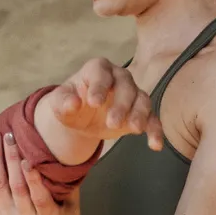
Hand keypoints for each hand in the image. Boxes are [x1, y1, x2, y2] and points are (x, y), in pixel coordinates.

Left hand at [42, 56, 161, 153]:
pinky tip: (155, 145)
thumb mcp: (60, 102)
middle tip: (111, 123)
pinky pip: (152, 119)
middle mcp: (119, 78)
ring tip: (134, 130)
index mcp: (98, 69)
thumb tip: (72, 104)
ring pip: (142, 100)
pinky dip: (155, 131)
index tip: (94, 103)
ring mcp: (132, 94)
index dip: (99, 86)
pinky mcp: (140, 113)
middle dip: (121, 104)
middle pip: (126, 86)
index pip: (101, 73)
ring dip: (140, 114)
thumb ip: (63, 101)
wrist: (81, 118)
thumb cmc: (71, 103)